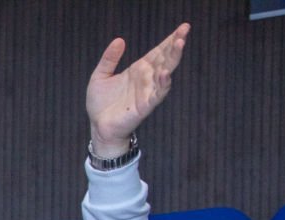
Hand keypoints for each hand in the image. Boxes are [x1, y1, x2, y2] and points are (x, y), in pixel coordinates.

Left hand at [86, 24, 188, 153]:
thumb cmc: (101, 102)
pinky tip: (166, 73)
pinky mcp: (145, 105)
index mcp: (139, 69)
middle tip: (185, 29)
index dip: (170, 39)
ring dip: (173, 58)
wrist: (98, 126)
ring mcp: (148, 91)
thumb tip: (119, 40)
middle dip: (176, 43)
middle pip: (165, 58)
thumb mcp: (100, 76)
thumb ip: (109, 59)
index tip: (183, 27)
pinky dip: (163, 83)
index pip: (158, 51)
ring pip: (165, 72)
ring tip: (179, 43)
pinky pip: (158, 93)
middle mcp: (147, 78)